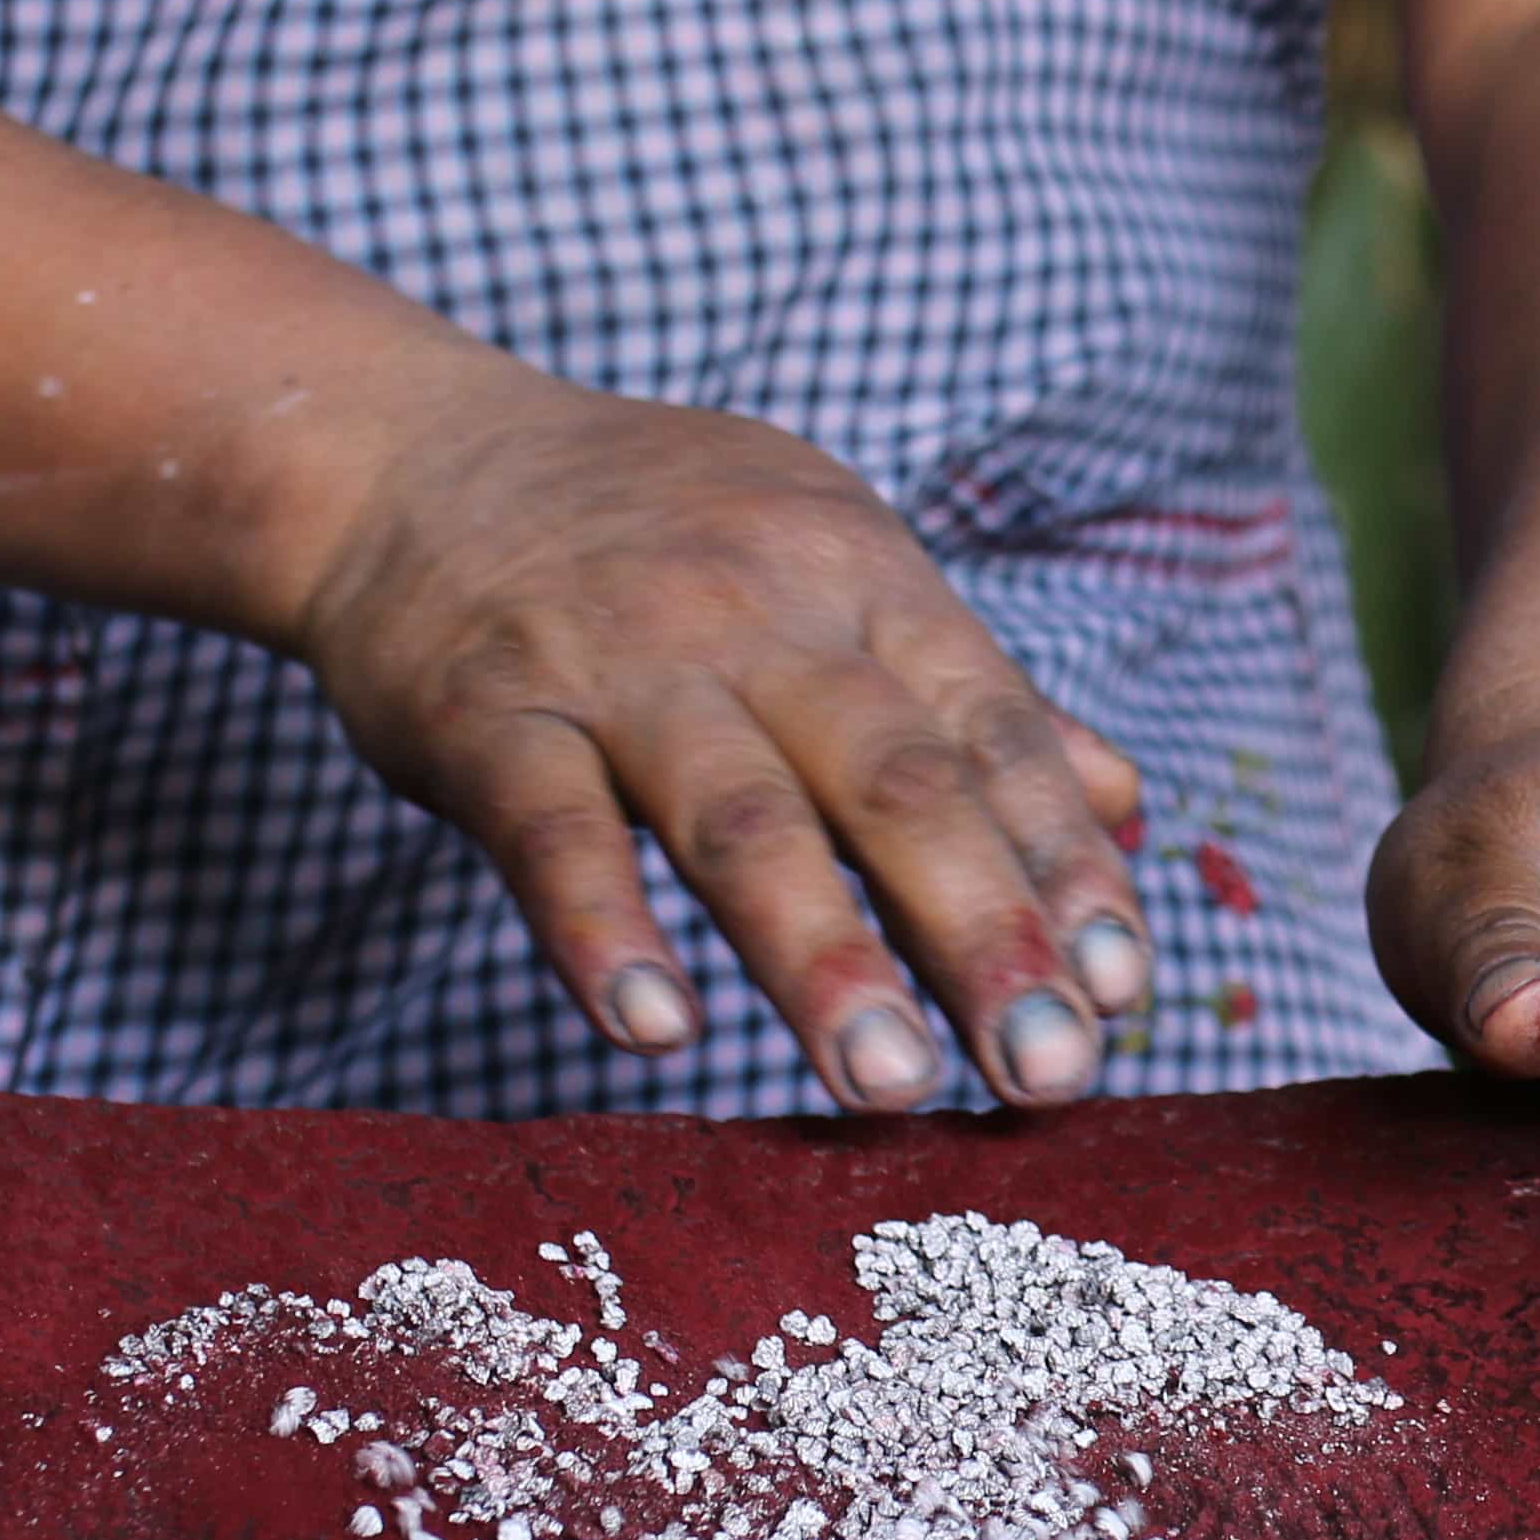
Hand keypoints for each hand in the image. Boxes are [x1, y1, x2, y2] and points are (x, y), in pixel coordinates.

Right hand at [284, 363, 1157, 1110]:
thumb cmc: (656, 536)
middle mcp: (757, 612)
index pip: (992, 735)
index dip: (1065, 865)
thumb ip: (969, 697)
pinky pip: (547, 829)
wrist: (414, 454)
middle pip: (894, 783)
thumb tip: (1125, 807)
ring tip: (889, 1085)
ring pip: (739, 817)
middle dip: (982, 932)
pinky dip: (603, 930)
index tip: (1123, 991)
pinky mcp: (485, 712)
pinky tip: (657, 1030)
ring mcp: (618, 661)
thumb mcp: (836, 566)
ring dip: (822, 957)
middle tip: (1047, 1071)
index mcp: (864, 579)